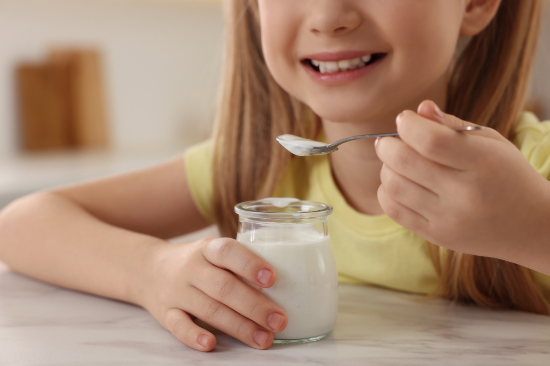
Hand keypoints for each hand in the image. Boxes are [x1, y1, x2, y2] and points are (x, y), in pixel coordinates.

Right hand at [137, 237, 287, 351]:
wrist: (149, 269)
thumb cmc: (197, 262)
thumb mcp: (213, 251)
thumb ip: (240, 264)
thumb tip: (287, 285)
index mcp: (207, 249)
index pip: (227, 252)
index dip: (249, 264)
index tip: (272, 278)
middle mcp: (191, 268)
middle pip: (223, 287)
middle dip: (254, 306)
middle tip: (279, 320)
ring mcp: (176, 291)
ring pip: (208, 309)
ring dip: (239, 326)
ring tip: (264, 338)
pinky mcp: (165, 314)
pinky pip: (178, 326)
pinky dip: (194, 336)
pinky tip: (212, 344)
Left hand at [375, 100, 549, 264]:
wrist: (530, 226)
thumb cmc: (507, 175)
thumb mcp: (491, 142)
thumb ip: (452, 125)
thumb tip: (419, 109)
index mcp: (482, 163)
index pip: (430, 140)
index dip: (408, 125)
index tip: (405, 119)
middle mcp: (464, 194)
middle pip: (404, 162)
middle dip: (387, 145)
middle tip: (390, 140)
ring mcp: (448, 218)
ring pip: (394, 185)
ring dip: (386, 167)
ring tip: (395, 161)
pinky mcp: (436, 236)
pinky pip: (394, 210)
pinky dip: (386, 191)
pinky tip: (398, 182)